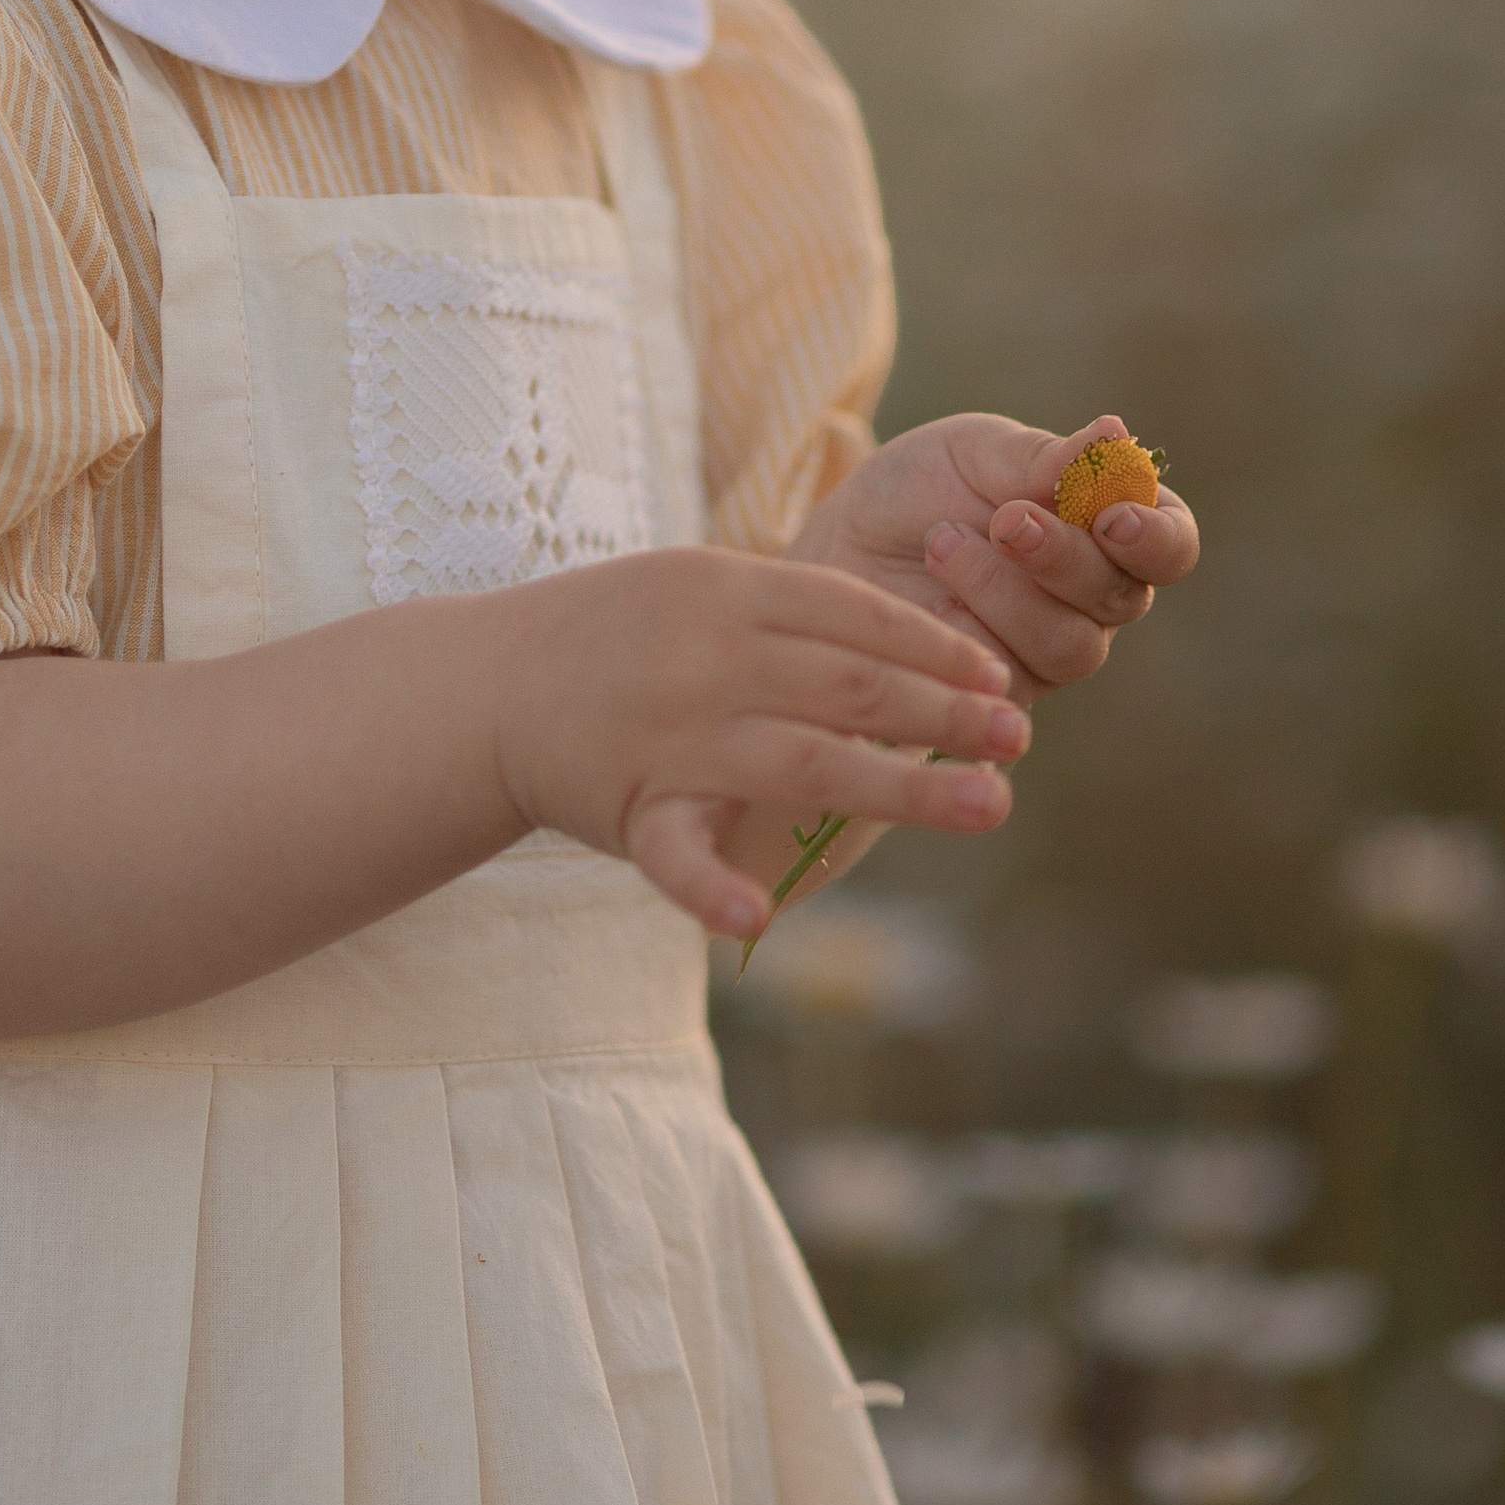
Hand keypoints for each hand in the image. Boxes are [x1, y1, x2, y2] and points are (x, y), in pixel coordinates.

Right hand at [495, 546, 1031, 942]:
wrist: (486, 686)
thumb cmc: (611, 634)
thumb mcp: (694, 585)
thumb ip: (789, 609)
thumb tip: (915, 642)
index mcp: (725, 591)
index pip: (853, 612)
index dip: (934, 644)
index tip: (996, 675)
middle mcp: (708, 659)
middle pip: (850, 685)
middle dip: (945, 713)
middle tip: (1019, 739)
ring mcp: (672, 736)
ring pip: (808, 764)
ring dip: (905, 787)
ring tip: (990, 806)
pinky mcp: (633, 810)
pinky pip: (677, 857)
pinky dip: (714, 890)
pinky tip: (761, 918)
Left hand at [796, 410, 1199, 700]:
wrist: (842, 540)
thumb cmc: (923, 487)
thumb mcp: (977, 452)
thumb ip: (1046, 458)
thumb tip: (1117, 436)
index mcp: (1109, 527)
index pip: (1170, 544)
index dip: (1155, 537)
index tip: (1112, 515)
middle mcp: (1095, 598)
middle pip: (1123, 598)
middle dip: (1064, 557)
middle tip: (1005, 519)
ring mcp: (1053, 651)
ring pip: (1070, 646)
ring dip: (1006, 590)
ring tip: (942, 541)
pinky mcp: (1002, 693)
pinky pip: (1011, 678)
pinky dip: (969, 624)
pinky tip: (932, 587)